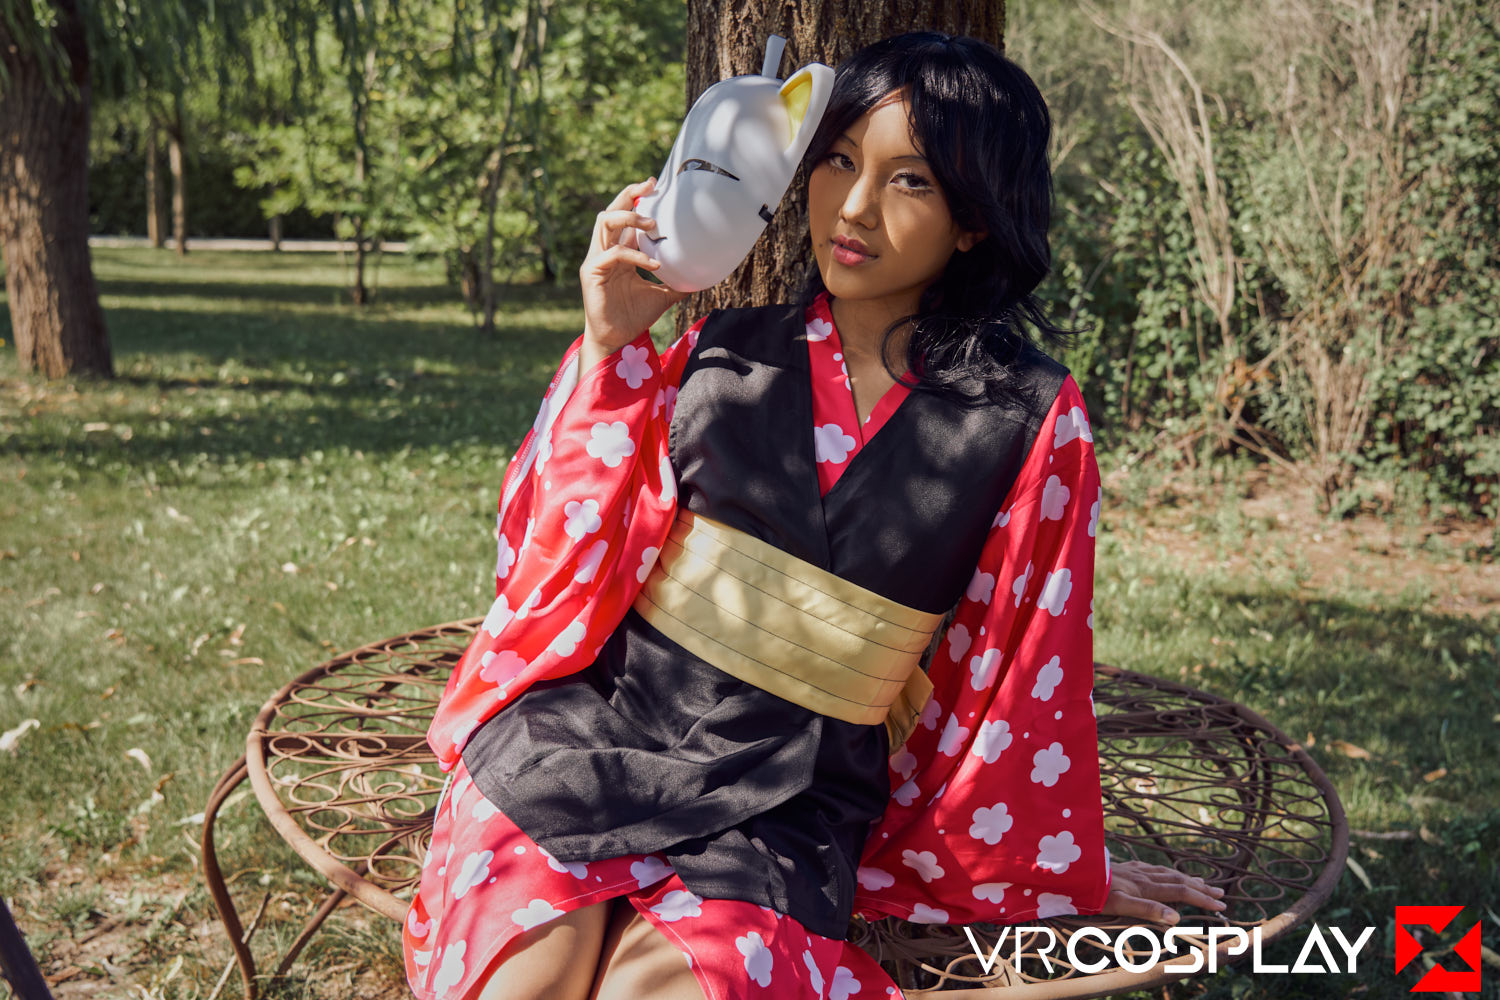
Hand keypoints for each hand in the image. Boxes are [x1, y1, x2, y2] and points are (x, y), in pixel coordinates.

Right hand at [578, 177, 688, 372]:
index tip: (655, 185)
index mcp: (619, 252)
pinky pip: (613, 254)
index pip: (624, 218)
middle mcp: (605, 251)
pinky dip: (635, 255)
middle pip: (610, 211)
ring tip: (652, 224)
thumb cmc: (635, 317)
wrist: (617, 340)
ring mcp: (597, 260)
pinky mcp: (592, 272)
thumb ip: (677, 283)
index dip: (636, 199)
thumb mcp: (662, 296)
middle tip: (650, 186)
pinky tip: (654, 264)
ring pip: (604, 222)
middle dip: (629, 195)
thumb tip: (703, 278)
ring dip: (629, 218)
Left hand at [1099, 859, 1225, 924]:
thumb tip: (1176, 918)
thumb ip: (1148, 910)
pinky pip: (1151, 868)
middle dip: (1201, 888)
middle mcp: (1143, 876)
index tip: (1222, 906)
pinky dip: (1165, 871)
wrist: (1074, 872)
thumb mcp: (1120, 905)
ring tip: (1200, 881)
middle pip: (1178, 880)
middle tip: (1221, 894)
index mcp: (1146, 887)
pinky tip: (1163, 871)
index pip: (1181, 892)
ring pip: (1166, 872)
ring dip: (1186, 878)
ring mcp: (1134, 869)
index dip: (1202, 899)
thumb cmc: (1095, 893)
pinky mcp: (1124, 866)